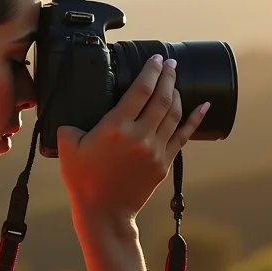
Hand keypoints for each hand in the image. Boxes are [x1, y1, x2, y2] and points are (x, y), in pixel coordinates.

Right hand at [57, 54, 209, 219]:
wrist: (104, 212)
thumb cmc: (83, 180)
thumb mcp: (68, 146)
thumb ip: (69, 124)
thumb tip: (72, 111)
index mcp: (116, 127)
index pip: (140, 90)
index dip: (151, 70)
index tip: (156, 58)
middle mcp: (140, 136)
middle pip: (162, 97)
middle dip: (168, 76)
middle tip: (169, 63)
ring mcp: (155, 150)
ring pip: (174, 114)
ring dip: (177, 92)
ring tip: (176, 80)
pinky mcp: (164, 163)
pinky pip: (184, 136)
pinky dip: (194, 119)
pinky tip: (203, 106)